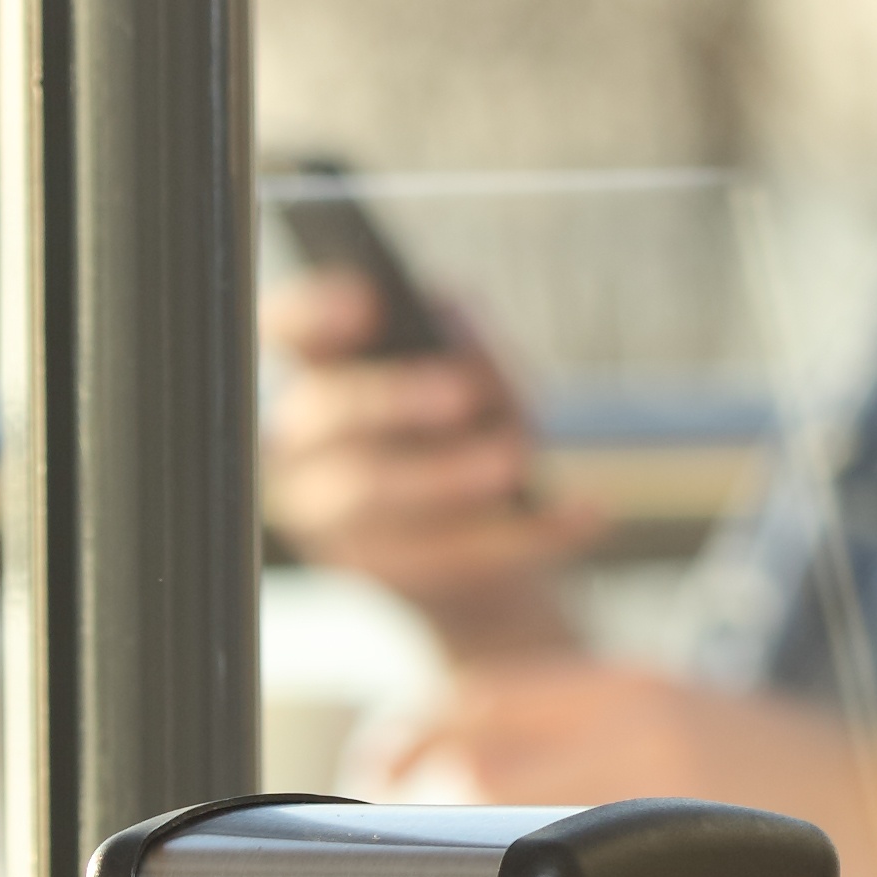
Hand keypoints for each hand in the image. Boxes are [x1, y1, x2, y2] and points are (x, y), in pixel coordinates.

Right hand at [262, 271, 596, 656]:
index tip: (365, 300)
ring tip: (513, 460)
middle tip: (461, 394)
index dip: (310, 313)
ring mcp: (338, 521)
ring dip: (445, 475)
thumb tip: (454, 320)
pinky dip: (530, 534)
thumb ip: (461, 343)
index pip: (287, 330)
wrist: (488, 559)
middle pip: (326, 416)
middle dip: (392, 399)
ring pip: (371, 495)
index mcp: (323, 378)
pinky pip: (453, 554)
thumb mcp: (479, 379)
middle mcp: (308, 450)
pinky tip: (589, 514)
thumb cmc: (476, 440)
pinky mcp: (390, 575)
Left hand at [381, 662, 876, 876]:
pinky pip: (563, 876)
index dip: (408, 730)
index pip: (476, 692)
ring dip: (449, 845)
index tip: (377, 763)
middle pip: (470, 756)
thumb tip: (476, 768)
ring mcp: (655, 794)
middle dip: (410, 794)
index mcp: (629, 685)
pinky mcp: (678, 856)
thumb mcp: (683, 716)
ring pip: (502, 818)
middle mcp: (634, 726)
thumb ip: (594, 732)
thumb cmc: (793, 772)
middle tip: (384, 829)